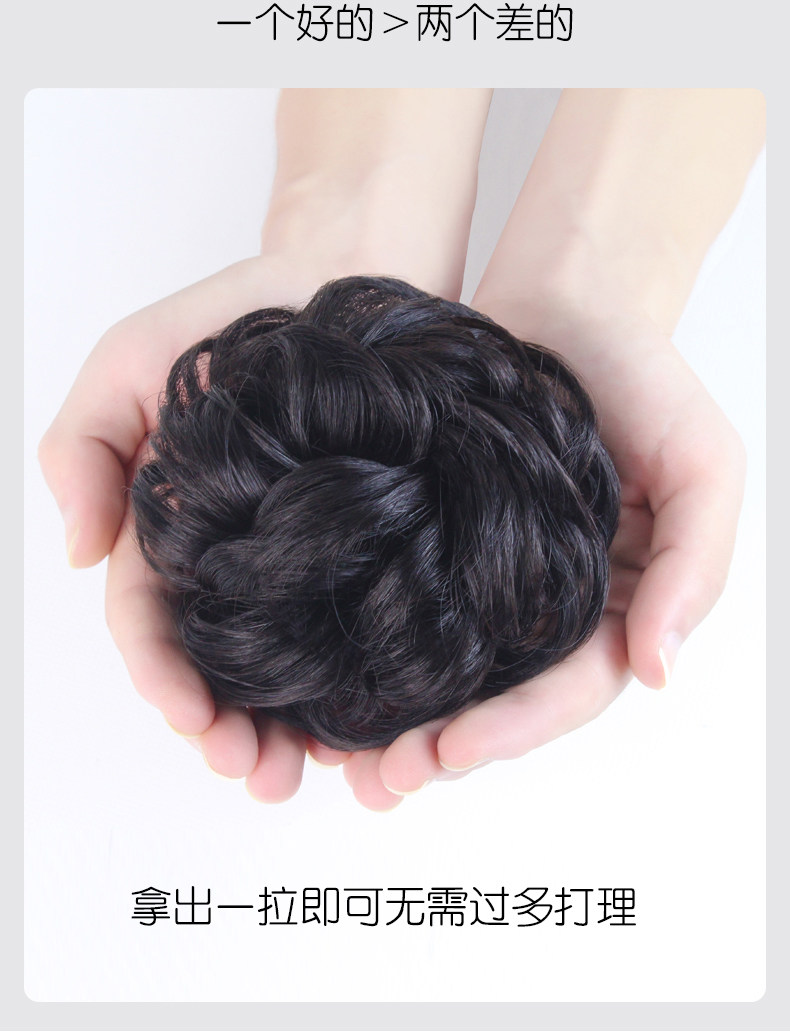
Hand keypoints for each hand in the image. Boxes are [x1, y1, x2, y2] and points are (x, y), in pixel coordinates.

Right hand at [38, 254, 336, 796]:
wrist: (349, 275)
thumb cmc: (234, 318)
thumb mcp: (130, 360)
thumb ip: (83, 448)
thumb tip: (72, 550)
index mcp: (171, 530)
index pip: (152, 619)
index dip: (162, 674)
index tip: (192, 719)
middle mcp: (236, 560)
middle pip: (221, 664)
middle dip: (229, 730)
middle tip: (257, 775)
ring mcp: (305, 559)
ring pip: (291, 666)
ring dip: (290, 731)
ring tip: (308, 777)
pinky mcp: (374, 549)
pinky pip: (362, 629)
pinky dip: (359, 684)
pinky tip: (370, 725)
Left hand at [340, 281, 744, 809]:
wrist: (568, 293)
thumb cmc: (644, 373)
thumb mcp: (704, 463)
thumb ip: (695, 567)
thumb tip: (659, 670)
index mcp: (615, 603)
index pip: (572, 689)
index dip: (516, 730)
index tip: (451, 754)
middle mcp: (545, 602)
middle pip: (497, 697)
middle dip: (442, 746)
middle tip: (380, 780)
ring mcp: (484, 570)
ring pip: (442, 664)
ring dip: (394, 717)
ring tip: (337, 759)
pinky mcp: (431, 533)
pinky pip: (400, 598)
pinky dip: (368, 644)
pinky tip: (325, 673)